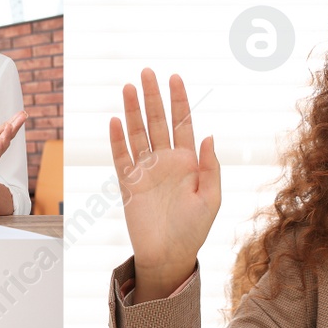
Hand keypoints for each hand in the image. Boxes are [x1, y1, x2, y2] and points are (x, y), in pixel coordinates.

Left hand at [0, 108, 25, 192]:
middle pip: (8, 132)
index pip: (4, 126)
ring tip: (11, 125)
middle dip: (16, 124)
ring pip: (4, 142)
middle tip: (23, 116)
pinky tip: (2, 140)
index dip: (13, 119)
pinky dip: (0, 147)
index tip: (21, 113)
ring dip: (8, 134)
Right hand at [108, 69, 221, 300]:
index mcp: (188, 163)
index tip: (175, 77)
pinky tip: (116, 121)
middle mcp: (166, 162)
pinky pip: (121, 158)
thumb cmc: (194, 229)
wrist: (169, 255)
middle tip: (147, 72)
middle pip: (157, 122)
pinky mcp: (129, 184)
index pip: (182, 124)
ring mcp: (146, 171)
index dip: (179, 101)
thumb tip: (209, 136)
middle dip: (153, 97)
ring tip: (129, 87)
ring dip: (133, 111)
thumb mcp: (211, 199)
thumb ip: (211, 168)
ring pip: (138, 134)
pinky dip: (117, 140)